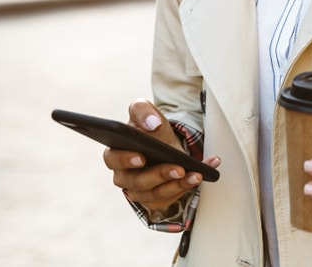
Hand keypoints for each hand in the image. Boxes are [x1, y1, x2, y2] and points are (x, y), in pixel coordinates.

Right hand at [102, 98, 220, 211]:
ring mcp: (137, 191)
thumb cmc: (149, 129)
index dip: (126, 160)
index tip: (142, 157)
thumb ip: (142, 111)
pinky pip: (168, 199)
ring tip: (196, 174)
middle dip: (160, 175)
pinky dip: (186, 187)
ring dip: (178, 184)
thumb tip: (152, 123)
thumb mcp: (145, 111)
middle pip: (138, 181)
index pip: (113, 159)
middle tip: (179, 168)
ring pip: (155, 194)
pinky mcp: (152, 200)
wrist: (164, 143)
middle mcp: (123, 176)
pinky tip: (198, 175)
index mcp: (115, 153)